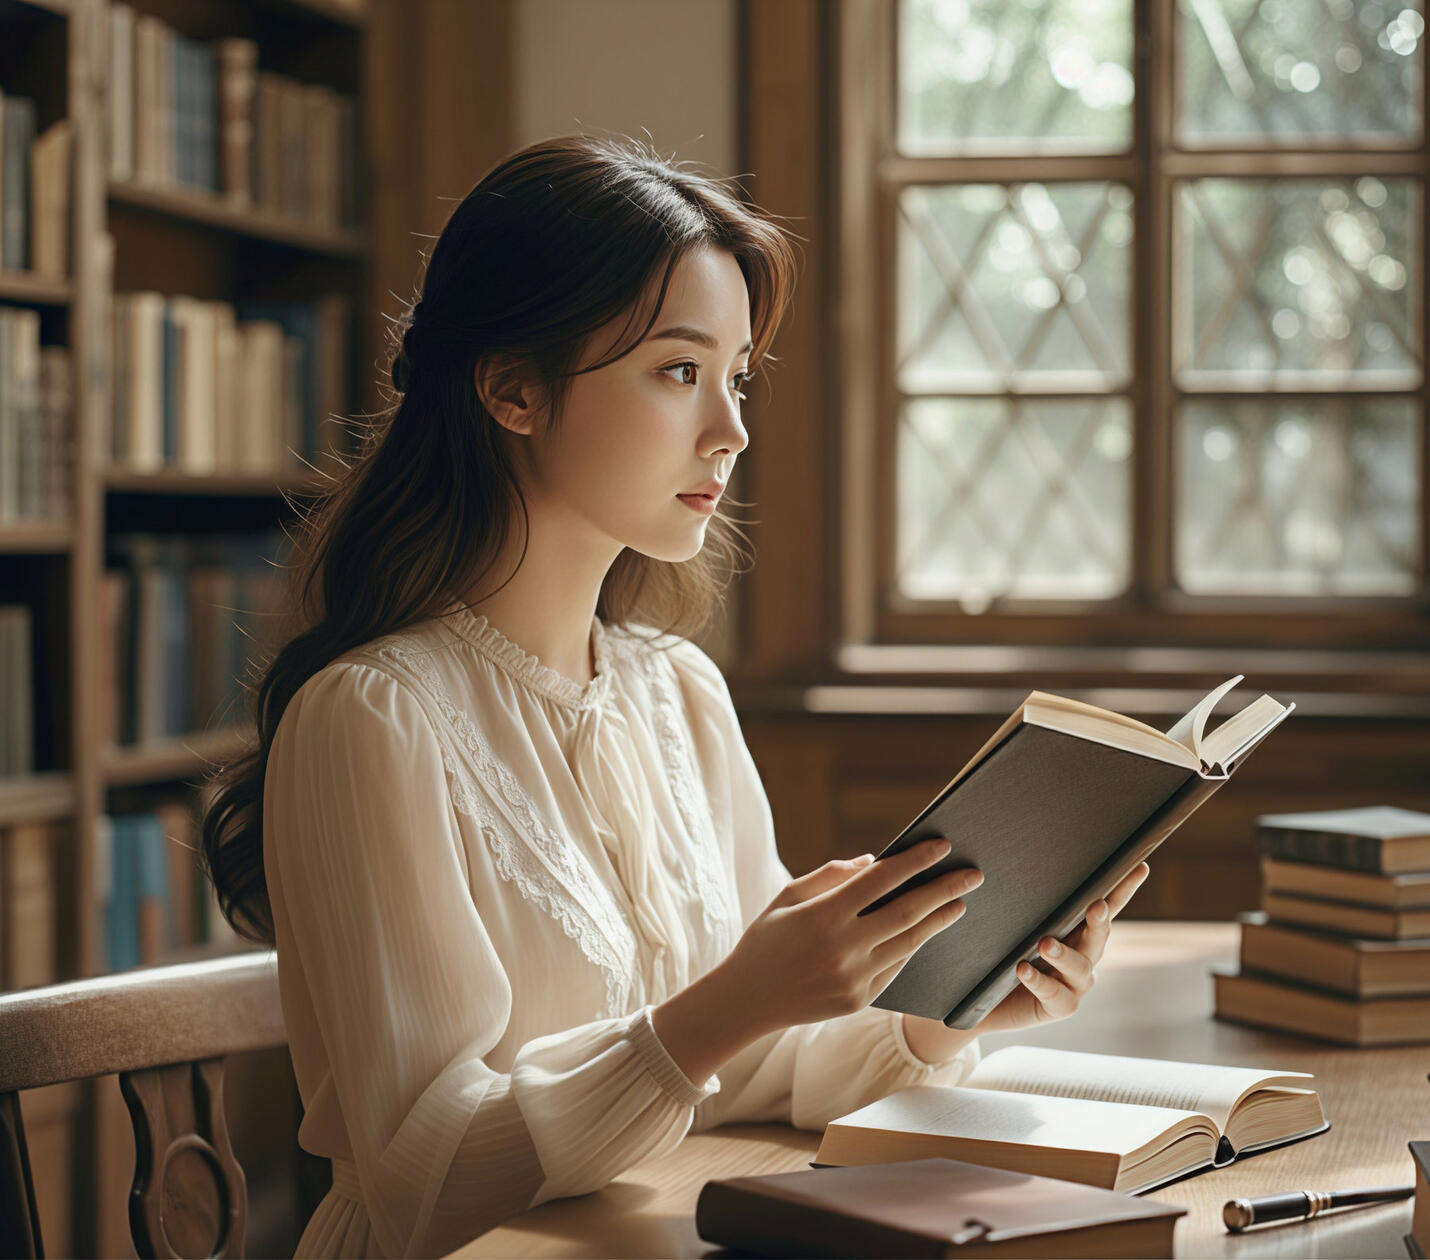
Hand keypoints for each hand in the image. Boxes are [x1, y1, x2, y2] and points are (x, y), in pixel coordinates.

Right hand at [718, 837, 983, 1036]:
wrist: (747, 1000)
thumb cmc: (766, 939)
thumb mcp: (787, 896)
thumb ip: (830, 875)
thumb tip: (875, 861)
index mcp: (823, 915)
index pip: (880, 880)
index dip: (914, 861)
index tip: (942, 846)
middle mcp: (843, 947)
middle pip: (907, 912)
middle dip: (945, 890)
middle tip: (973, 875)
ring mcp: (854, 977)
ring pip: (909, 943)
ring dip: (939, 921)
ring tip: (960, 903)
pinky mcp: (859, 1000)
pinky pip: (895, 968)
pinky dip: (913, 947)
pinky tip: (927, 931)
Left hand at [972, 861, 1149, 1035]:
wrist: (988, 999)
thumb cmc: (1005, 953)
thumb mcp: (1016, 924)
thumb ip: (1026, 904)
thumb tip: (1012, 863)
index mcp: (1079, 930)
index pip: (1106, 906)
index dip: (1124, 889)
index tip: (1140, 867)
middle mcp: (1085, 956)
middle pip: (1098, 936)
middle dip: (1099, 920)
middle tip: (1096, 906)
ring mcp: (1075, 984)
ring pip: (1079, 968)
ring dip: (1064, 954)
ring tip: (1045, 943)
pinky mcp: (1060, 1006)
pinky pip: (1055, 995)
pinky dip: (1039, 981)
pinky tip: (1023, 970)